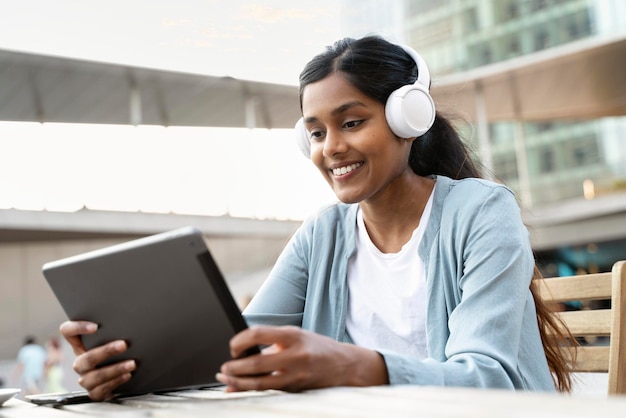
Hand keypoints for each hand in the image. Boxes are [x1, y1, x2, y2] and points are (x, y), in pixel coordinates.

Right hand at [59, 321, 135, 400]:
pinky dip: (116, 382)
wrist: (124, 379)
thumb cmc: (119, 354)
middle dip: (106, 352)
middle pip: (85, 358)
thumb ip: (114, 331)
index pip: (68, 332)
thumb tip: (132, 319)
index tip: (96, 326)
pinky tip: (127, 375)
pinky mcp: (95, 393)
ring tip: (132, 364)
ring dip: (115, 369)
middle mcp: (80, 362)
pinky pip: (101, 390)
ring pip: (94, 377)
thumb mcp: (113, 340)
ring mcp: (86, 379)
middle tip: (124, 345)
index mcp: (81, 346)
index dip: (77, 328)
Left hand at [216, 325, 387, 391]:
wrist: (345, 365)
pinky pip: (268, 391)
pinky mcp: (295, 389)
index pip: (257, 334)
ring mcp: (295, 374)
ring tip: (226, 380)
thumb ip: (270, 342)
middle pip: (256, 363)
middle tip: (223, 369)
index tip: (233, 347)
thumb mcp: (296, 335)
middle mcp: (294, 355)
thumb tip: (241, 352)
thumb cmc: (315, 347)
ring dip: (238, 383)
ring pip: (260, 382)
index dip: (239, 341)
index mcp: (292, 335)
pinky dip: (250, 391)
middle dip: (234, 368)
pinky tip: (238, 389)